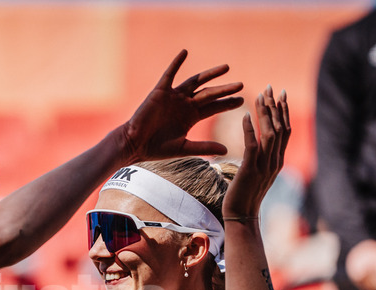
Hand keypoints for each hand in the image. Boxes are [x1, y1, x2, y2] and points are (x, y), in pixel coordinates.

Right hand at [121, 49, 242, 162]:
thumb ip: (204, 147)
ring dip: (210, 74)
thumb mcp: (184, 147)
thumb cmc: (156, 148)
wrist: (134, 143)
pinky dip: (176, 63)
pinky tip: (185, 52)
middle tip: (241, 85)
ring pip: (195, 82)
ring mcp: (173, 96)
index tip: (241, 101)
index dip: (227, 104)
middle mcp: (184, 104)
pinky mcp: (160, 92)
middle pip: (209, 93)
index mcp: (190, 117)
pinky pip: (169, 74)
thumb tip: (226, 150)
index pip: (213, 108)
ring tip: (226, 68)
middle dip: (225, 89)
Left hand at [222, 85, 289, 219]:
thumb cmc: (244, 196)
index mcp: (277, 161)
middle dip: (276, 106)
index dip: (284, 112)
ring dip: (265, 113)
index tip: (280, 94)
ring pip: (269, 134)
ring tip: (259, 96)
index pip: (285, 131)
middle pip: (280, 128)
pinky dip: (249, 129)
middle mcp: (275, 162)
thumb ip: (262, 158)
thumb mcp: (257, 174)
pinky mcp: (250, 170)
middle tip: (271, 87)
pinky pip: (252, 145)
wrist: (241, 217)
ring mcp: (264, 166)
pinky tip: (244, 116)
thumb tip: (260, 145)